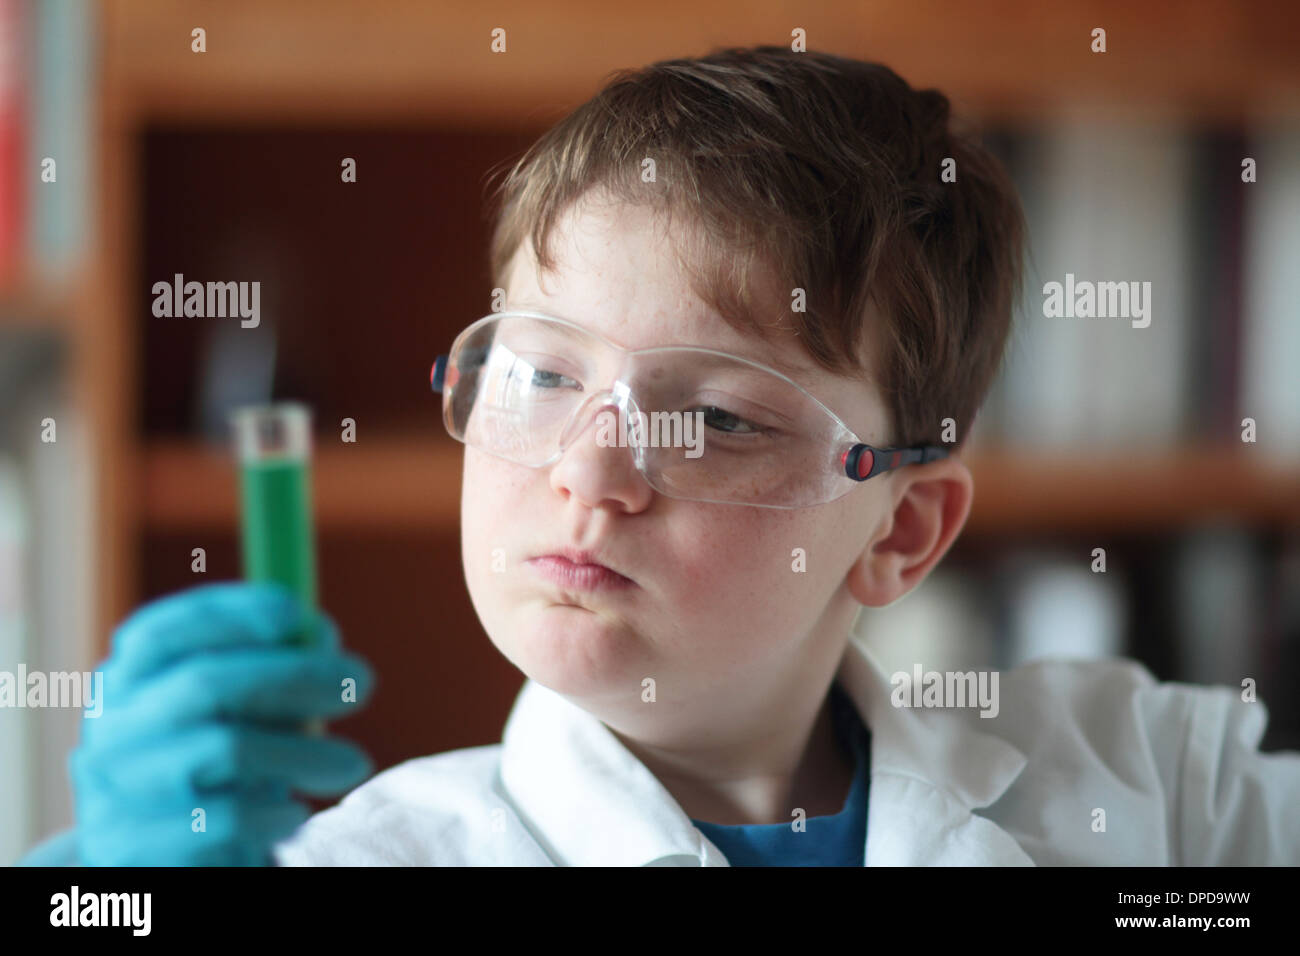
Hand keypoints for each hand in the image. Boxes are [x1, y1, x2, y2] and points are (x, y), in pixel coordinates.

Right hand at [70, 582, 373, 865]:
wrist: (168, 860)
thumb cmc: (217, 770)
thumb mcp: (238, 711)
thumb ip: (271, 666)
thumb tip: (317, 634)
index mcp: (125, 682)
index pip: (164, 631)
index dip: (230, 614)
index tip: (296, 613)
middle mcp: (110, 729)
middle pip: (204, 682)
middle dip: (296, 673)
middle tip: (363, 681)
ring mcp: (115, 790)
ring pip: (224, 748)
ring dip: (304, 751)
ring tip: (353, 763)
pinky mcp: (135, 848)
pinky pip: (226, 818)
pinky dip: (276, 811)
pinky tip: (295, 813)